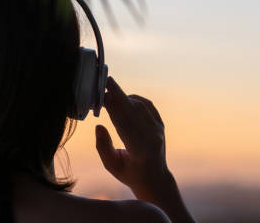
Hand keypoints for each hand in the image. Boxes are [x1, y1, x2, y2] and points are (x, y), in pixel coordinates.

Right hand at [95, 77, 194, 222]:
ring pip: (140, 106)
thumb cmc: (129, 173)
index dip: (113, 108)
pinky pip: (147, 105)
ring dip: (124, 96)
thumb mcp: (111, 166)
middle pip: (133, 111)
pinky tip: (123, 98)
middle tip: (106, 82)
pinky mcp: (160, 124)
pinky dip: (134, 98)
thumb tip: (98, 126)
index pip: (124, 124)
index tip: (103, 96)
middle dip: (118, 95)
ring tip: (109, 91)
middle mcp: (152, 137)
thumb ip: (103, 147)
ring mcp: (159, 130)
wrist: (154, 178)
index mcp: (140, 150)